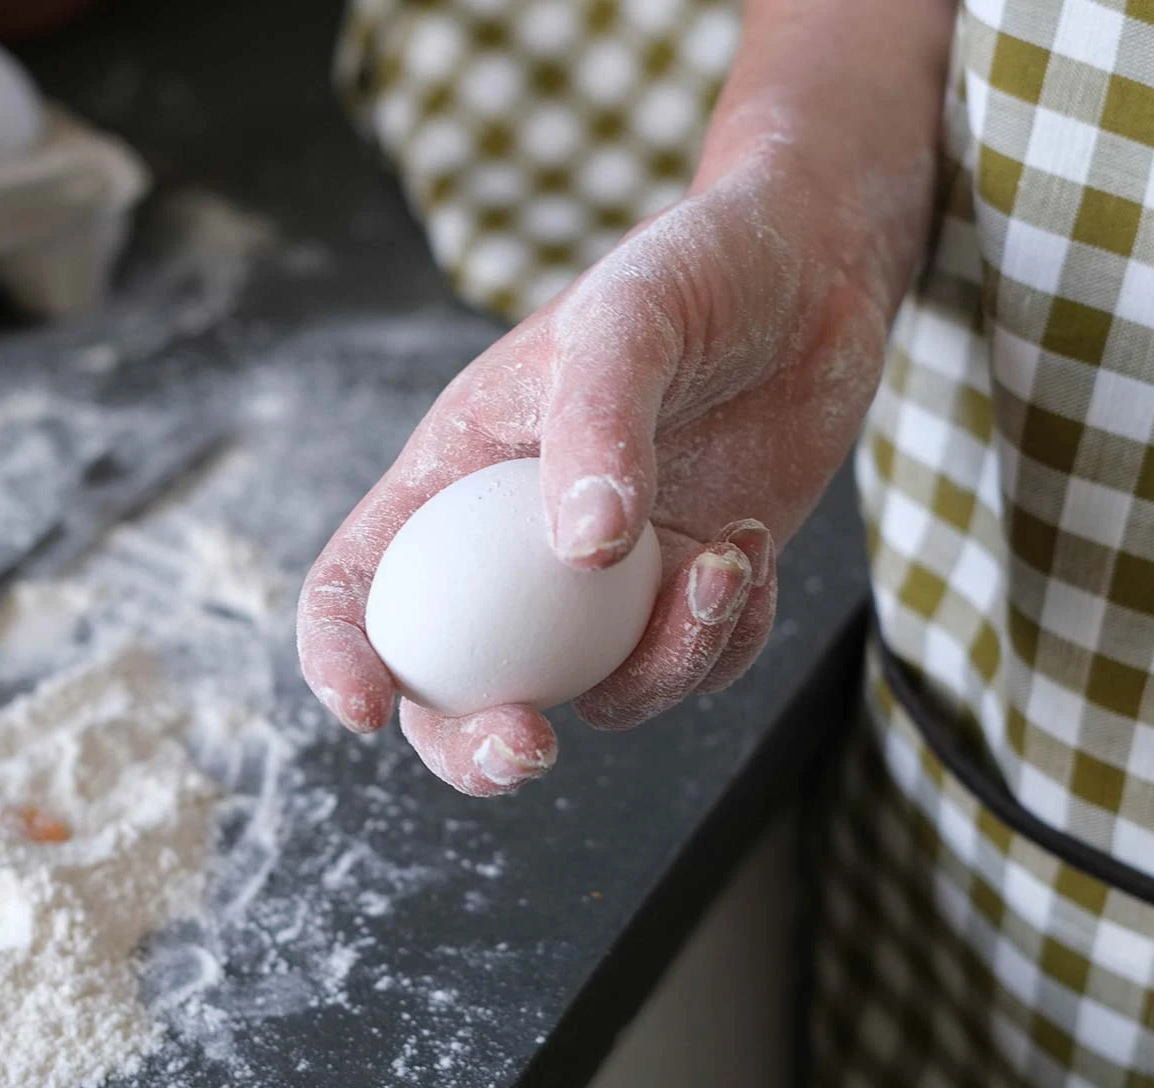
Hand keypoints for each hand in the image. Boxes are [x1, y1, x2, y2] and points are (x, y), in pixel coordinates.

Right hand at [298, 0, 952, 795]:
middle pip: (461, 689)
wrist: (812, 276)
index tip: (364, 708)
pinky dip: (726, 637)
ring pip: (603, 694)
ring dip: (666, 657)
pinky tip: (753, 548)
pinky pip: (691, 669)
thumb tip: (582, 554)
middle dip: (478, 744)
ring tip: (729, 557)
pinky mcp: (687, 595)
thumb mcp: (629, 318)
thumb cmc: (697, 272)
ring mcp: (609, 586)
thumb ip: (597, 422)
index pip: (364, 582)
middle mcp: (520, 551)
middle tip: (530, 749)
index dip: (342, 653)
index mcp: (459, 480)